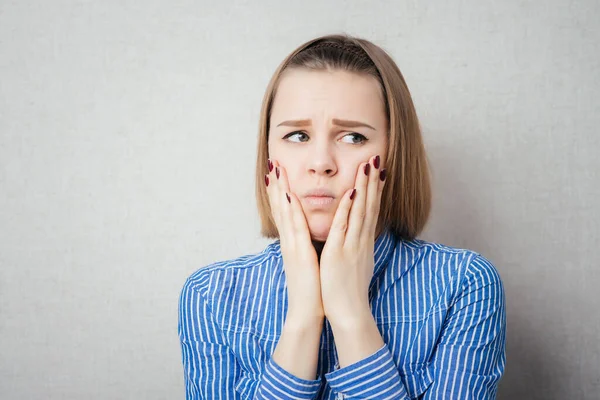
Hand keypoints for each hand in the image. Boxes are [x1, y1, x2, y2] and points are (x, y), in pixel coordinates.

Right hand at [265, 159, 323, 321]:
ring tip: (276, 170)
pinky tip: (289, 196)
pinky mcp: (299, 253)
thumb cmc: (311, 288)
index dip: (280, 192)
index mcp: (293, 243)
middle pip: (280, 207)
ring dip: (280, 190)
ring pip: (284, 213)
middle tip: (272, 163)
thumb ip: (305, 247)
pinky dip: (292, 211)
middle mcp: (289, 241)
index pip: (285, 212)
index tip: (278, 174)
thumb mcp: (307, 262)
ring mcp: (292, 246)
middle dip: (276, 185)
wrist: (307, 311)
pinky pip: (296, 228)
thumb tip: (307, 237)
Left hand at [319, 155, 385, 326]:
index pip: (371, 211)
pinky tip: (351, 193)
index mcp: (363, 242)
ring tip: (368, 165)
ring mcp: (352, 245)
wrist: (349, 312)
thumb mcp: (356, 263)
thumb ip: (356, 247)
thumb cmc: (348, 289)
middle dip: (372, 181)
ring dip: (364, 187)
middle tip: (376, 158)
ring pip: (360, 211)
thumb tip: (359, 236)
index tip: (377, 171)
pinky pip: (345, 227)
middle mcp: (361, 240)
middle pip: (369, 206)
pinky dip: (348, 210)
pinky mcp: (340, 253)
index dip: (374, 190)